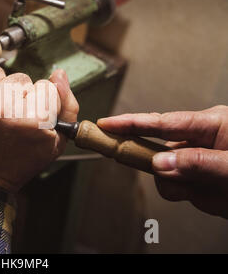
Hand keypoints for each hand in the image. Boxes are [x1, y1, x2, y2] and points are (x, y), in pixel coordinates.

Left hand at [0, 64, 78, 192]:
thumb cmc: (15, 163)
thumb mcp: (53, 145)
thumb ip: (67, 108)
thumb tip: (59, 74)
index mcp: (32, 121)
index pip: (46, 87)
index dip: (38, 103)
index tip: (27, 118)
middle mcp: (2, 109)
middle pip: (19, 79)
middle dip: (16, 96)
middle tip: (6, 120)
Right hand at [98, 106, 227, 217]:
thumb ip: (198, 163)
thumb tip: (160, 164)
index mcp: (211, 124)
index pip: (161, 122)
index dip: (131, 122)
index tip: (107, 124)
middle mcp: (200, 142)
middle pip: (157, 148)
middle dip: (151, 159)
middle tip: (134, 157)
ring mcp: (198, 164)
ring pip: (165, 175)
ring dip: (180, 186)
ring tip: (209, 189)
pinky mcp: (199, 184)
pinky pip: (178, 190)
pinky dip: (191, 196)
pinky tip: (212, 196)